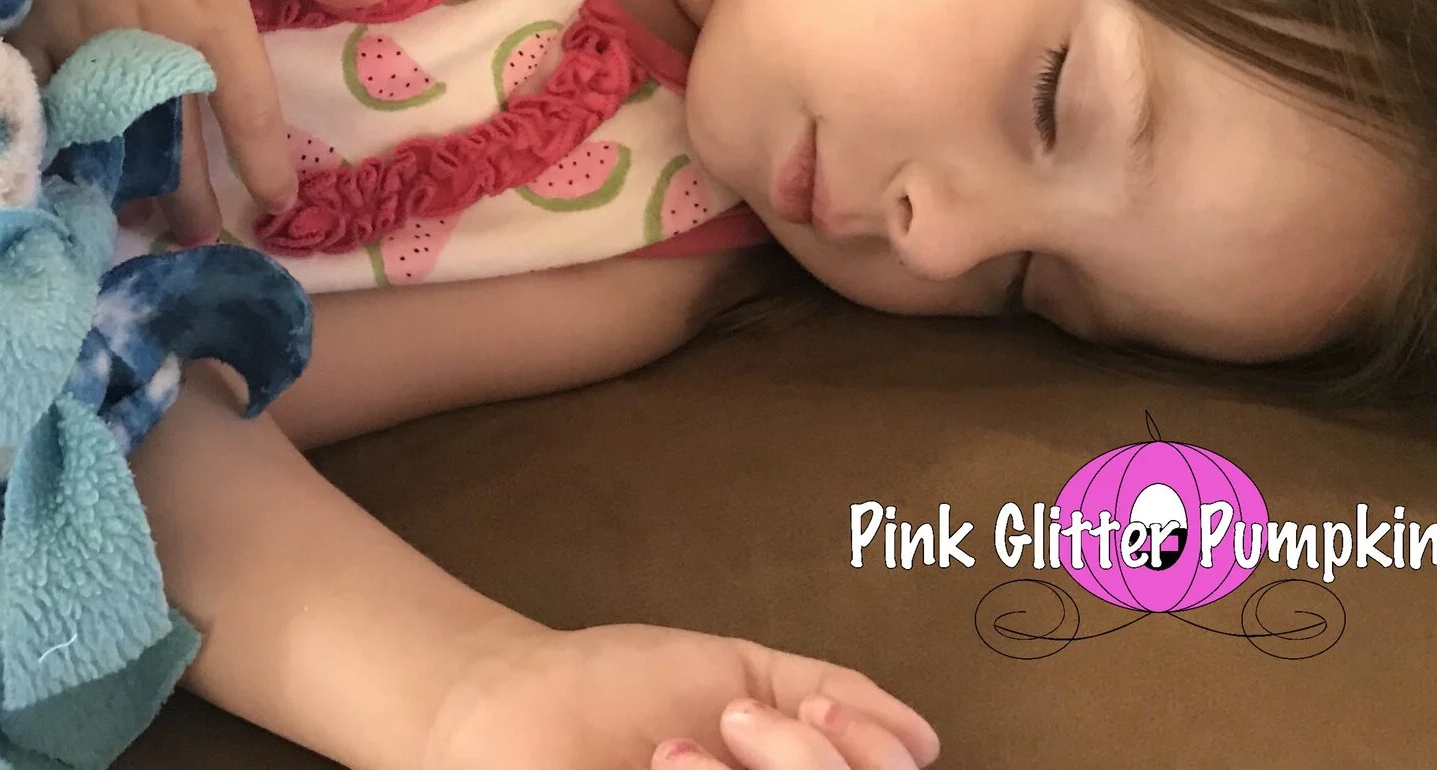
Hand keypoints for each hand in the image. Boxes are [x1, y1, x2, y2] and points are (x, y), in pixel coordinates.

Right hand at [17, 0, 384, 234]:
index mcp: (212, 14)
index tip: (279, 205)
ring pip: (110, 133)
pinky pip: (47, 97)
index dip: (266, 165)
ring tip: (137, 220)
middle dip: (191, 200)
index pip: (248, 111)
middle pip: (176, 144)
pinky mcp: (31, 21)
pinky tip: (65, 165)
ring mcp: (86, 38)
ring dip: (125, 182)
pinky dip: (61, 135)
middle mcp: (152, 42)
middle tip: (203, 240)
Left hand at [425, 624, 939, 769]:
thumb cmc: (617, 689)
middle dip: (806, 762)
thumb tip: (926, 738)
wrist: (510, 698)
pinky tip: (660, 767)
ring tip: (678, 749)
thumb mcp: (742, 677)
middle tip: (738, 720)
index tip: (818, 708)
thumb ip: (831, 692)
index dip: (870, 759)